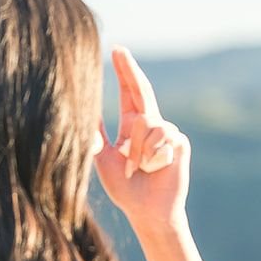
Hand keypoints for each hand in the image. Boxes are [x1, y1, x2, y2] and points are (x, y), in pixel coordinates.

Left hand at [94, 47, 189, 231]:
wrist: (147, 211)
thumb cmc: (126, 190)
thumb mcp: (103, 158)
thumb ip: (96, 135)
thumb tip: (81, 110)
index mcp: (134, 128)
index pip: (129, 94)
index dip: (124, 72)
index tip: (116, 51)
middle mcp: (152, 125)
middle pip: (142, 91)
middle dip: (130, 71)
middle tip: (119, 50)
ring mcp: (168, 132)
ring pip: (146, 122)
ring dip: (136, 149)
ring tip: (138, 169)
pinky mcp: (179, 142)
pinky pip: (159, 136)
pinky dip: (151, 156)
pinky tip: (155, 169)